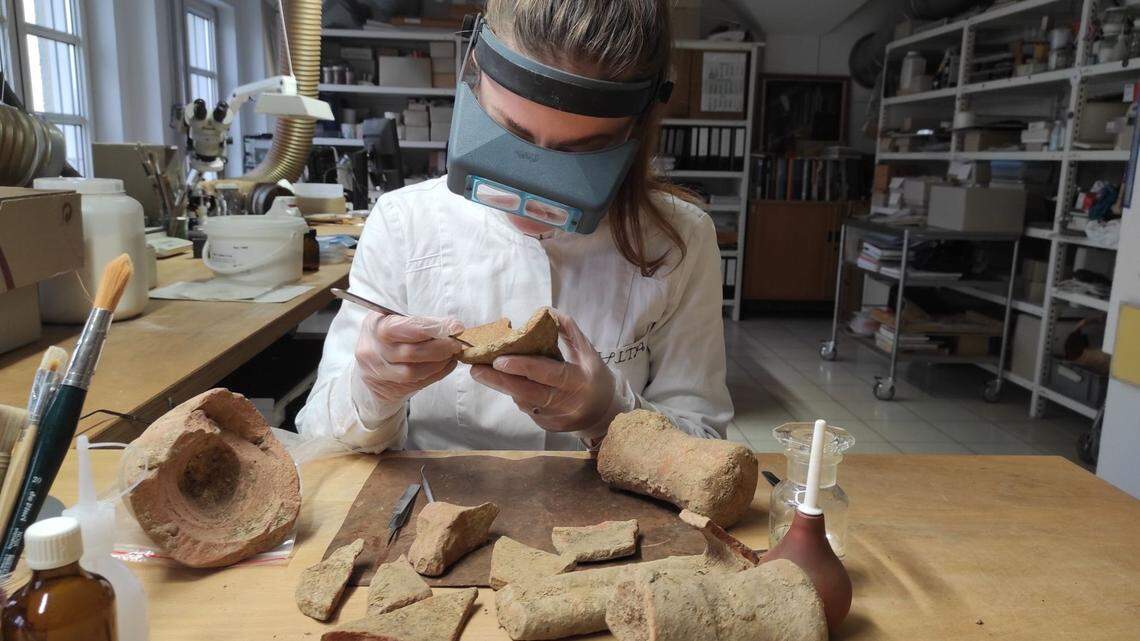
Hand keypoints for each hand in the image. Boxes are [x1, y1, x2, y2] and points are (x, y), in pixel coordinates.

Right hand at [354, 313, 465, 404]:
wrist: (372, 368)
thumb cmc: (389, 339)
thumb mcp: (397, 322)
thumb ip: (422, 323)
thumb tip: (452, 326)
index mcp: (374, 326)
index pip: (402, 327)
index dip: (431, 328)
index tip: (454, 327)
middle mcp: (372, 350)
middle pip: (410, 352)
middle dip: (440, 347)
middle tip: (456, 343)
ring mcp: (379, 372)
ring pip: (414, 371)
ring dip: (439, 362)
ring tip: (452, 354)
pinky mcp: (390, 388)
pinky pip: (418, 382)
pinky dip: (438, 372)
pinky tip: (447, 364)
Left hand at [470, 309, 621, 436]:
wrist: (604, 412)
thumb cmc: (594, 376)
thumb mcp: (588, 350)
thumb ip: (568, 329)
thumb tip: (544, 311)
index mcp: (579, 380)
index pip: (547, 373)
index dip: (522, 367)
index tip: (499, 359)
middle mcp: (567, 402)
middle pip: (527, 393)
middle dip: (499, 380)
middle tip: (476, 369)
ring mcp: (556, 418)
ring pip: (523, 401)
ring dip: (502, 386)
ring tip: (481, 371)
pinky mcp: (547, 426)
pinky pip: (526, 408)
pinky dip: (515, 394)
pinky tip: (504, 383)